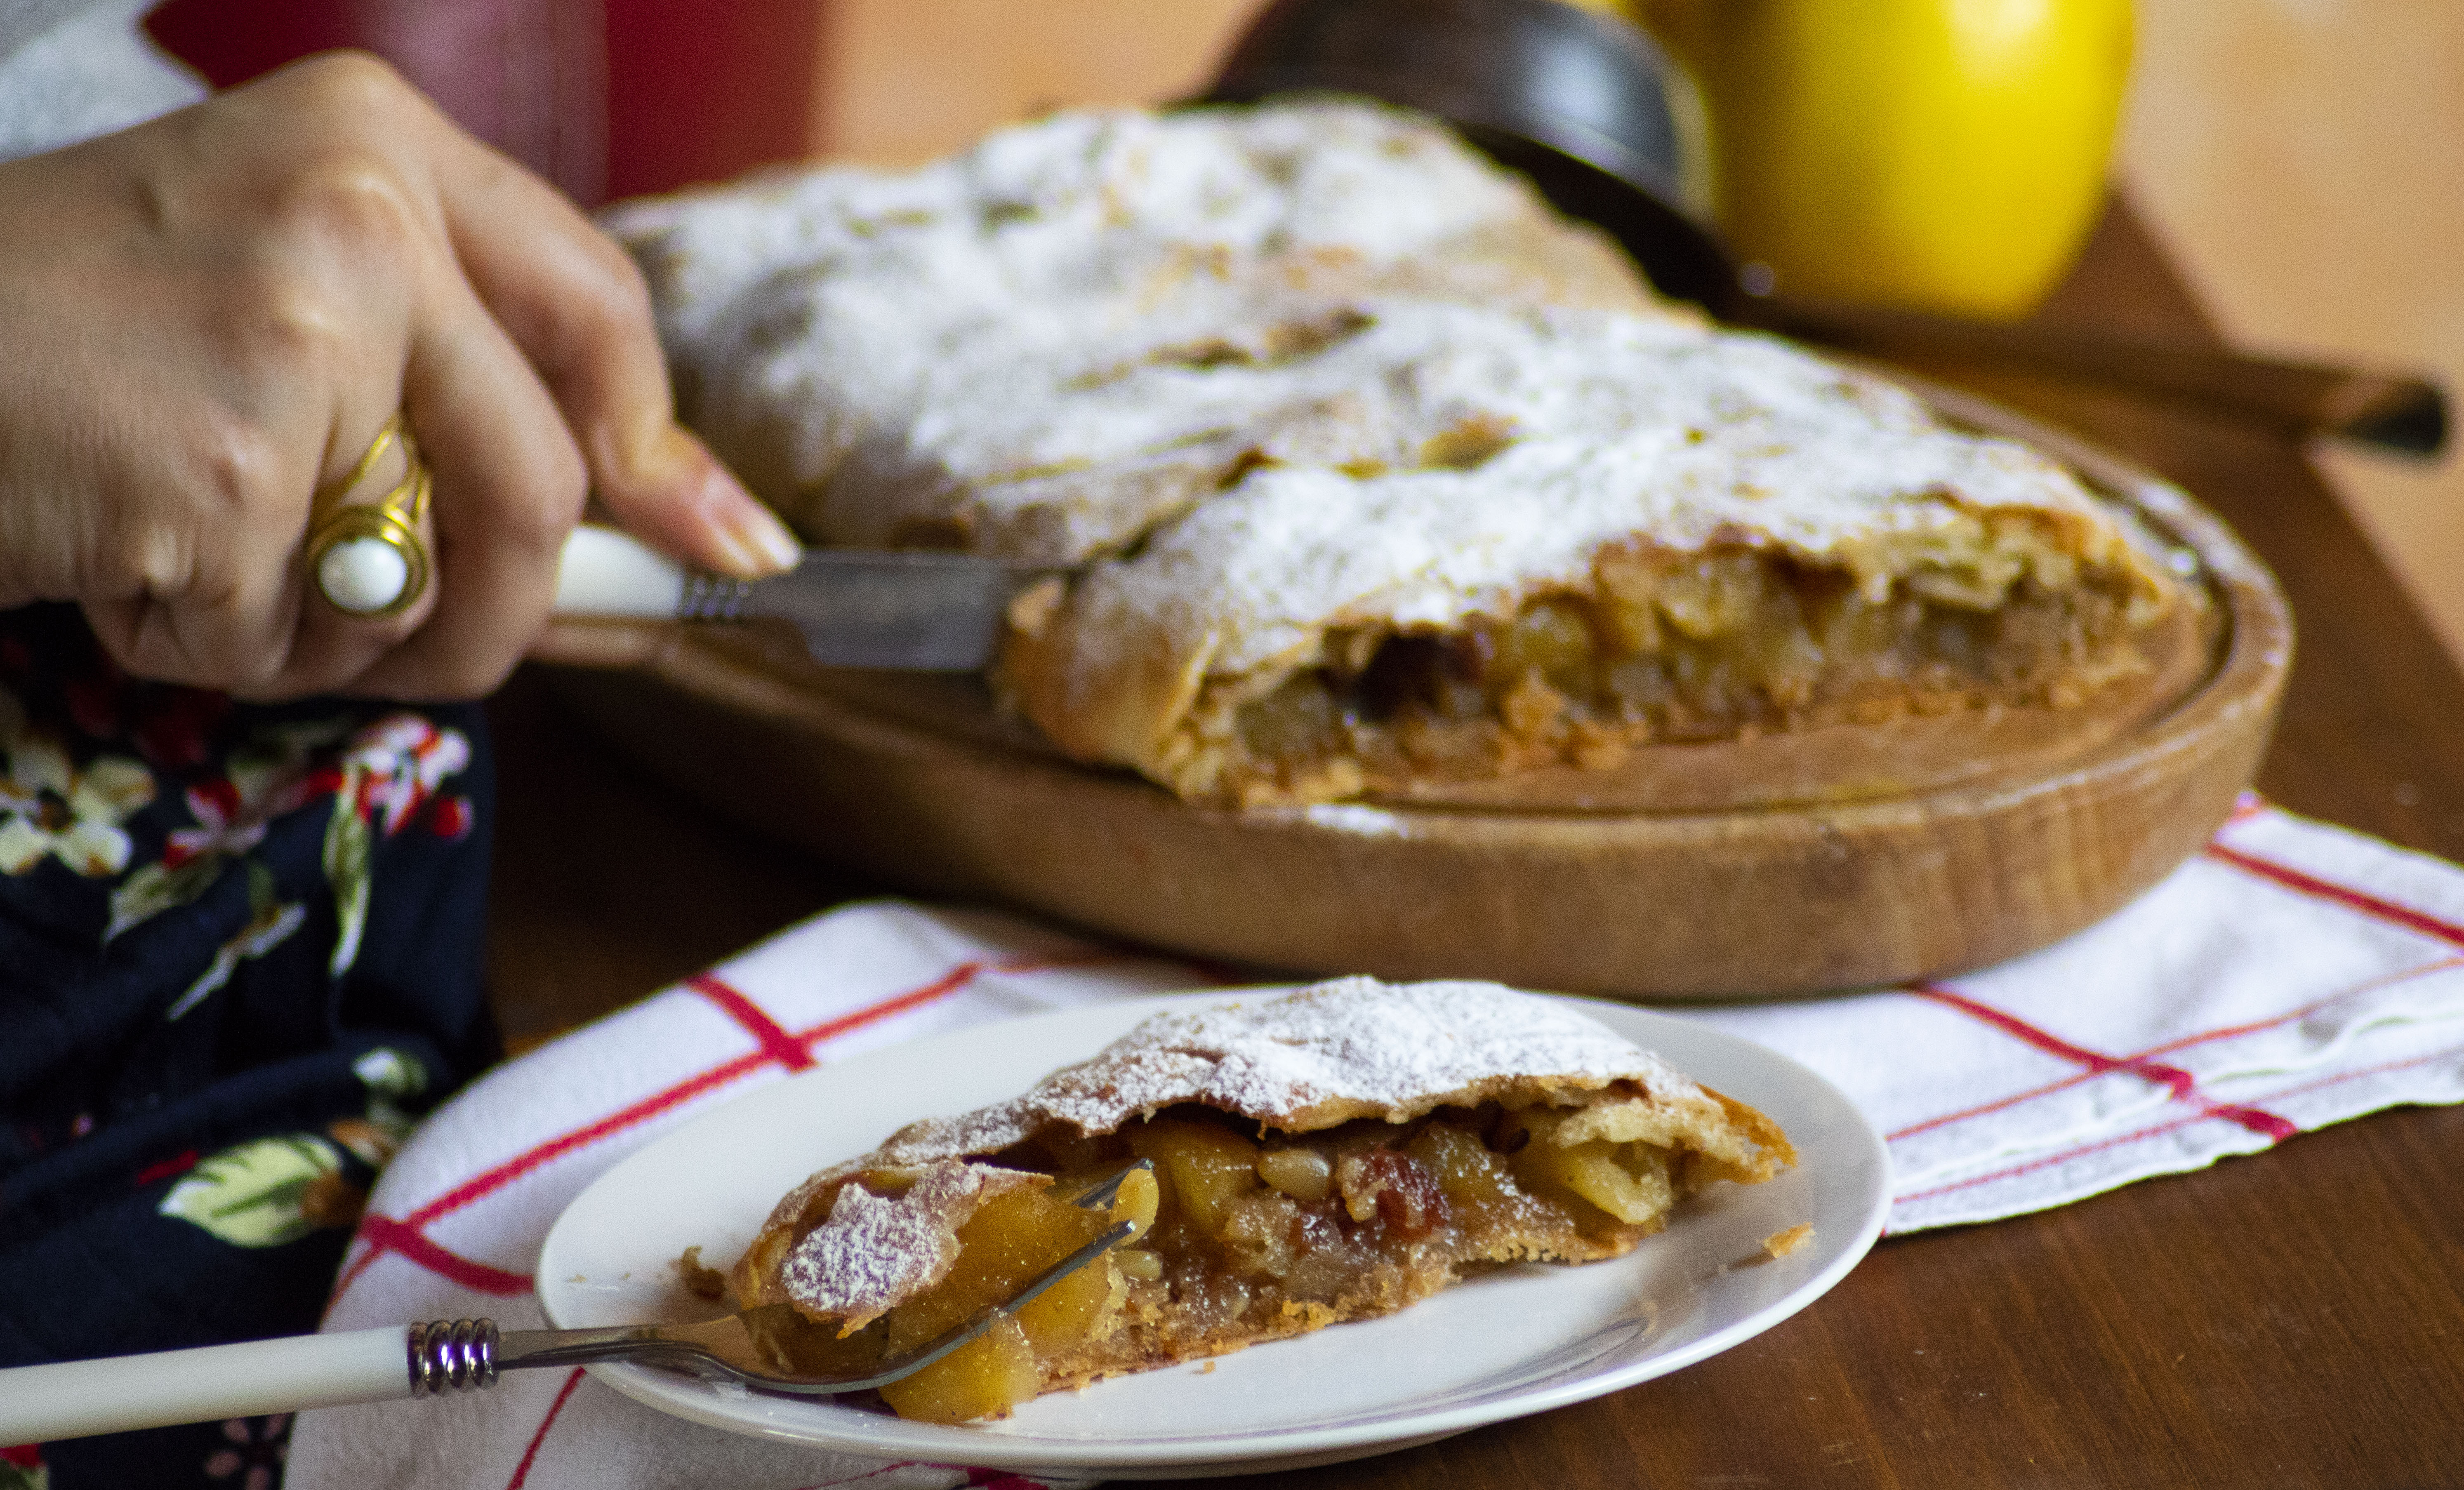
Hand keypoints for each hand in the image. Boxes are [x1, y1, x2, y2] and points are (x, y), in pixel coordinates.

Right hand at [0, 52, 798, 700]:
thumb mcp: (289, 296)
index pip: (595, 307)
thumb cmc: (71, 338)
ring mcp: (294, 340)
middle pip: (535, 480)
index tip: (728, 540)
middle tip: (448, 658)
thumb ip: (468, 388)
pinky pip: (282, 635)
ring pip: (427, 581)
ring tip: (219, 571)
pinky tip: (124, 563)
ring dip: (340, 638)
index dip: (665, 445)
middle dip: (507, 609)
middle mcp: (357, 217)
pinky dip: (210, 645)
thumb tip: (668, 531)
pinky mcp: (224, 472)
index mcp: (381, 146)